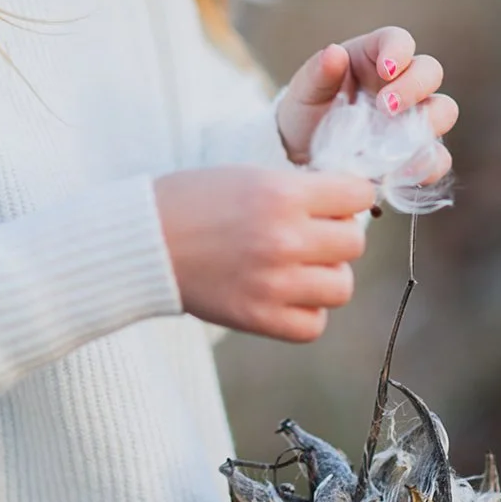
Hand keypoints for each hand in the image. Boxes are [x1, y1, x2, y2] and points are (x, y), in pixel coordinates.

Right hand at [154, 165, 375, 342]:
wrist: (142, 242)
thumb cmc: (192, 201)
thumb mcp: (249, 176)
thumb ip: (298, 191)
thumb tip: (346, 206)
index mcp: (282, 194)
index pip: (358, 195)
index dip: (350, 196)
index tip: (336, 202)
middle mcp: (284, 238)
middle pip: (354, 243)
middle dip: (336, 236)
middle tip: (311, 235)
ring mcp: (274, 283)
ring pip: (342, 287)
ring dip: (325, 277)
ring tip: (298, 268)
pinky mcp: (259, 318)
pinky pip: (313, 325)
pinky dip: (306, 312)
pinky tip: (285, 295)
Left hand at [276, 27, 458, 176]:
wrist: (303, 156)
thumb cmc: (306, 111)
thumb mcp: (304, 91)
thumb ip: (319, 73)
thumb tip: (334, 53)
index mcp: (374, 57)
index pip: (398, 40)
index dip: (399, 51)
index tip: (386, 69)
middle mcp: (401, 83)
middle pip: (430, 71)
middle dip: (414, 86)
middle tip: (386, 106)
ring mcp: (413, 117)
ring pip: (444, 110)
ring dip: (430, 123)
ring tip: (396, 142)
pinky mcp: (417, 153)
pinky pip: (437, 156)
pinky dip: (426, 164)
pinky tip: (400, 172)